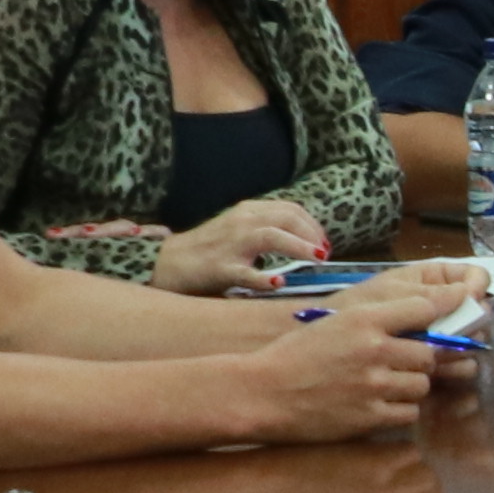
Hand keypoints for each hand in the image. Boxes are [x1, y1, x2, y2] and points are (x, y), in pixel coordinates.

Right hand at [151, 197, 334, 295]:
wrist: (169, 263)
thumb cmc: (209, 249)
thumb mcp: (239, 229)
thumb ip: (267, 230)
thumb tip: (305, 242)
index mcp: (248, 211)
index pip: (290, 209)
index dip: (313, 225)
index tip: (324, 243)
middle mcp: (242, 222)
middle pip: (287, 218)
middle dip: (312, 234)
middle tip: (324, 255)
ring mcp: (231, 245)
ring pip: (271, 237)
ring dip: (299, 246)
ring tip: (316, 258)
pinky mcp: (220, 268)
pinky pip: (245, 273)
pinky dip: (263, 278)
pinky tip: (277, 283)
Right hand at [226, 270, 457, 438]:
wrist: (262, 392)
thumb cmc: (297, 355)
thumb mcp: (336, 322)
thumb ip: (378, 320)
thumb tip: (424, 318)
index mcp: (364, 320)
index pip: (424, 307)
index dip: (448, 304)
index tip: (463, 301)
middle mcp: (374, 350)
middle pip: (429, 352)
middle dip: (421, 357)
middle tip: (400, 362)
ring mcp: (374, 386)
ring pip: (422, 384)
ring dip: (411, 385)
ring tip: (385, 384)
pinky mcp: (370, 418)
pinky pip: (408, 413)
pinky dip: (400, 410)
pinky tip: (378, 404)